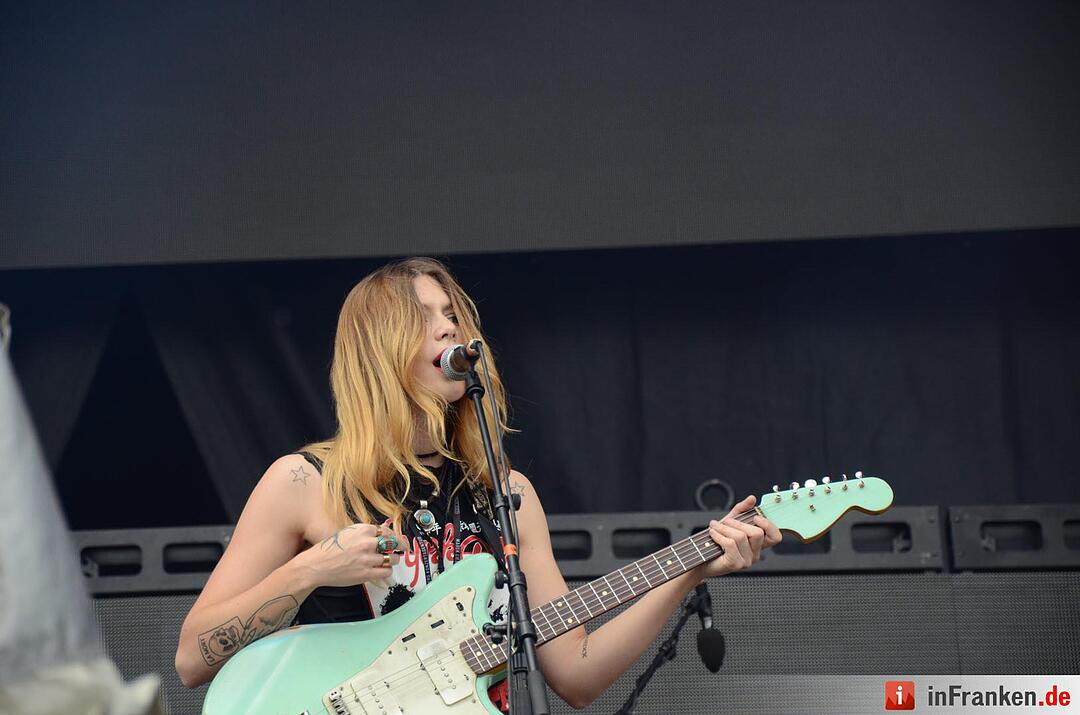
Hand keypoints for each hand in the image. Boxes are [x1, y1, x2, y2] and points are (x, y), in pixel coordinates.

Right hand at [296, 520, 410, 587]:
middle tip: (404, 548)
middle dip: (400, 546)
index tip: (397, 539)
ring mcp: (368, 559)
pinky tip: (383, 569)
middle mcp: (367, 542)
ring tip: (390, 560)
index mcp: (362, 530)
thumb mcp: (347, 533)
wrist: (316, 565)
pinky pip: (386, 571)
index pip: (386, 530)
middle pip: (394, 543)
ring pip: (393, 558)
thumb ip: (364, 533)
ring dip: (393, 559)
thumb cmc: (328, 550)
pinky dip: (387, 570)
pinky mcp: (366, 573)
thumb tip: (381, 532)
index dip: (392, 536)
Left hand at [698, 495, 781, 578]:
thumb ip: (742, 509)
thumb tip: (752, 498)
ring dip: (724, 528)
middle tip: (725, 521)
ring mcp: (746, 561)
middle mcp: (755, 554)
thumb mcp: (731, 521)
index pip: (775, 537)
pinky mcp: (735, 564)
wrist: (701, 556)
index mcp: (758, 544)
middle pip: (757, 533)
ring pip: (741, 537)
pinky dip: (719, 535)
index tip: (756, 517)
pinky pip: (730, 544)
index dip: (769, 525)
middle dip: (738, 523)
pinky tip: (713, 534)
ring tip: (714, 526)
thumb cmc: (717, 540)